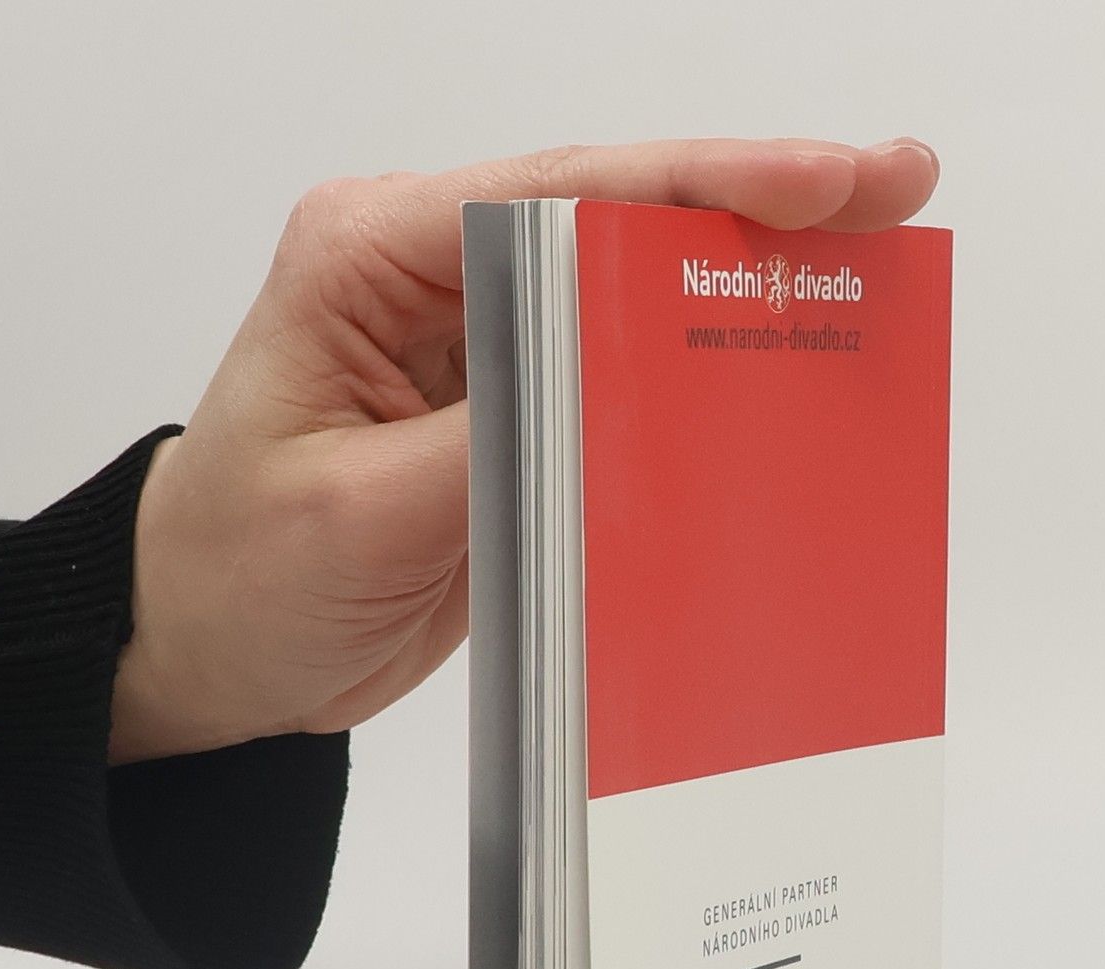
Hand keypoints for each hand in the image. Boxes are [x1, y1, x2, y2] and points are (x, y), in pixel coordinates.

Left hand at [111, 137, 941, 762]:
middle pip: (621, 216)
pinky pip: (627, 379)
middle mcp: (435, 274)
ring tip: (878, 266)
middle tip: (896, 194)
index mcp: (375, 256)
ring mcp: (481, 342)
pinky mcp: (511, 413)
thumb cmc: (241, 573)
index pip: (565, 196)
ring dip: (751, 280)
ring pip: (637, 288)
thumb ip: (494, 441)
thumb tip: (623, 389)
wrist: (209, 648)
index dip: (706, 184)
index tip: (827, 183)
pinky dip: (711, 372)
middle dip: (761, 203)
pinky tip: (791, 368)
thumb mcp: (358, 513)